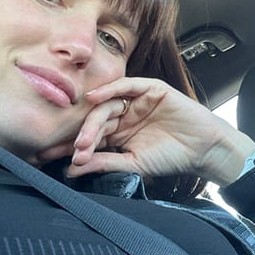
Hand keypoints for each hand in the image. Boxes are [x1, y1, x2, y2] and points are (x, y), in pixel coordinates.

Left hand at [38, 77, 254, 186]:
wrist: (204, 150)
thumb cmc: (173, 158)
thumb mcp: (134, 164)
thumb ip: (105, 163)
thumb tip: (72, 169)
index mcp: (119, 135)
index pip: (90, 137)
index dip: (71, 146)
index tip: (50, 156)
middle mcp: (125, 116)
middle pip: (95, 121)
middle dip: (81, 136)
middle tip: (75, 151)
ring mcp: (137, 102)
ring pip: (107, 105)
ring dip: (93, 121)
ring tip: (85, 139)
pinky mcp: (151, 89)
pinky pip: (127, 85)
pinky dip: (110, 89)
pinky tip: (94, 98)